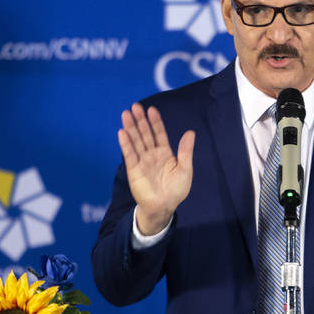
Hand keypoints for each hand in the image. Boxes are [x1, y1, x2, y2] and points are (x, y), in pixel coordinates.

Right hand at [117, 103, 194, 235]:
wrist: (164, 206)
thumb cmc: (176, 190)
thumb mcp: (185, 169)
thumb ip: (185, 151)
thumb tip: (190, 133)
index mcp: (165, 153)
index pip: (159, 133)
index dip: (155, 122)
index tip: (152, 110)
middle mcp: (152, 154)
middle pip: (145, 134)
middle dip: (140, 121)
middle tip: (135, 106)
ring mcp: (142, 161)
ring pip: (135, 141)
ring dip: (131, 128)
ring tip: (126, 114)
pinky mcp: (134, 170)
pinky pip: (129, 154)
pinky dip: (125, 144)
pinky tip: (122, 132)